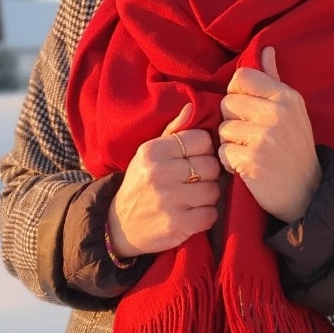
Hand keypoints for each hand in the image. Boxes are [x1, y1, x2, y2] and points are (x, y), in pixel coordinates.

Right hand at [106, 103, 221, 257]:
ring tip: (192, 199)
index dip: (203, 151)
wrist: (119, 226)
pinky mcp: (178, 225)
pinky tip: (192, 215)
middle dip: (207, 175)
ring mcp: (169, 200)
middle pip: (211, 166)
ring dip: (207, 197)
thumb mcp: (149, 154)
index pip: (201, 140)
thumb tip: (192, 107)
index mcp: (154, 151)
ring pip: (213, 191)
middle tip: (195, 182)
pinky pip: (211, 215)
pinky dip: (205, 217)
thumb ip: (172, 131)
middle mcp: (160, 173)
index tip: (194, 161)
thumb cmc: (140, 184)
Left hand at [218, 47, 320, 221]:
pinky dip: (230, 163)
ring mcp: (265, 137)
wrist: (307, 192)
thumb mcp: (292, 110)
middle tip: (251, 136)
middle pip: (228, 102)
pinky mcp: (253, 160)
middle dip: (233, 121)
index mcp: (287, 97)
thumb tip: (265, 49)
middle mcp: (278, 113)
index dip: (237, 93)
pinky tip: (247, 167)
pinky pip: (223, 152)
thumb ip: (274, 79)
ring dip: (231, 144)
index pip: (242, 77)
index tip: (247, 110)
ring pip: (223, 129)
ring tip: (251, 152)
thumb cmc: (294, 148)